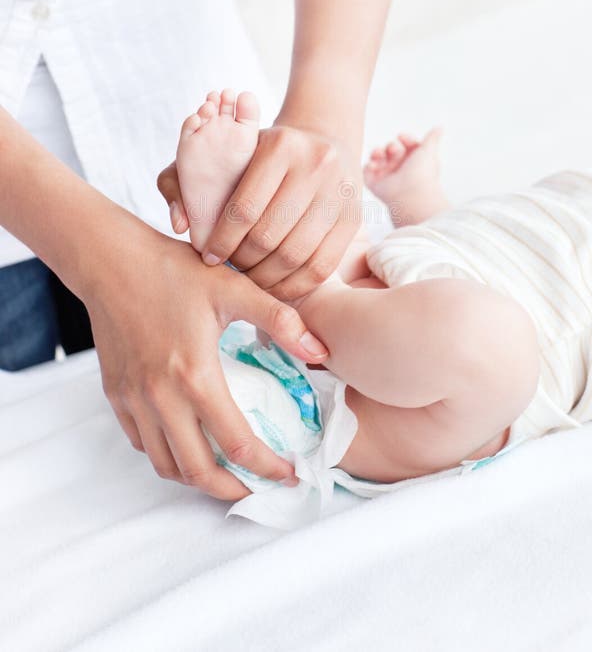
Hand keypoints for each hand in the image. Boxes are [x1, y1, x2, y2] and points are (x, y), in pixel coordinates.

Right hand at [84, 223, 328, 500]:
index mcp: (195, 377)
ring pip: (166, 465)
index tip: (289, 473)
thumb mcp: (234, 287)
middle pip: (199, 472)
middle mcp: (160, 398)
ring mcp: (133, 400)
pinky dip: (168, 454)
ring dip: (199, 478)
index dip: (269, 469)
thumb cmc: (172, 270)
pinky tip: (188, 440)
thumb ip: (281, 320)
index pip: (239, 446)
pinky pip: (142, 443)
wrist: (110, 260)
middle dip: (234, 490)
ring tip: (227, 470)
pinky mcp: (115, 395)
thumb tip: (321, 351)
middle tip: (260, 485)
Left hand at [158, 124, 361, 300]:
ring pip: (296, 255)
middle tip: (230, 271)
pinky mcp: (353, 219)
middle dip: (243, 262)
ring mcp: (341, 193)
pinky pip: (322, 267)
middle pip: (269, 236)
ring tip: (250, 281)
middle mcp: (316, 165)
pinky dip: (295, 286)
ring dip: (267, 279)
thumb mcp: (227, 151)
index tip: (209, 256)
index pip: (244, 207)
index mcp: (280, 145)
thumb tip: (179, 224)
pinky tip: (275, 287)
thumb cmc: (262, 154)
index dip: (222, 241)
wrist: (323, 141)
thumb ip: (186, 178)